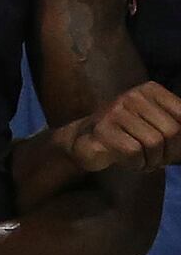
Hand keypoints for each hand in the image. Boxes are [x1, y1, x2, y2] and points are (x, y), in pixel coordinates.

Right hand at [45, 81, 180, 174]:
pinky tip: (130, 164)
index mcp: (149, 90)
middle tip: (158, 162)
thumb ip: (175, 124)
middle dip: (168, 153)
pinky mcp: (102, 130)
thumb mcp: (154, 123)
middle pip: (171, 131)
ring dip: (152, 161)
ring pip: (153, 143)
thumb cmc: (126, 135)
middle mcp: (132, 96)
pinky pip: (133, 152)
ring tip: (144, 163)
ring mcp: (115, 112)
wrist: (83, 141)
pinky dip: (136, 164)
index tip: (171, 150)